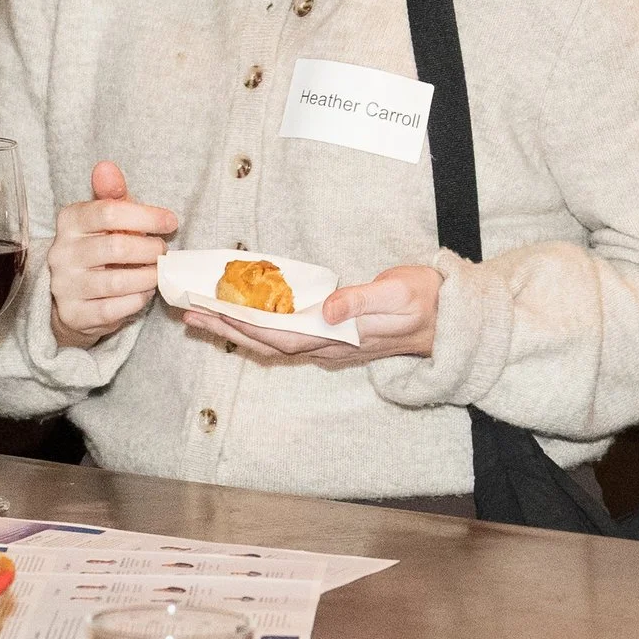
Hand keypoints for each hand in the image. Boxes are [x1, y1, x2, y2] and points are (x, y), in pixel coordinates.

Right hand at [48, 161, 179, 349]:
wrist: (74, 296)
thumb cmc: (99, 248)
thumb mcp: (104, 218)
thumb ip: (111, 194)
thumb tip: (106, 166)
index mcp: (69, 221)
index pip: (109, 212)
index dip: (146, 216)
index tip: (170, 222)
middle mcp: (61, 252)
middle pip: (116, 247)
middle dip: (149, 249)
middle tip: (161, 251)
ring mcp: (64, 285)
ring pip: (116, 281)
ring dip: (147, 277)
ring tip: (156, 272)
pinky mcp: (73, 313)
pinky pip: (114, 309)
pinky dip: (137, 300)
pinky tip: (143, 292)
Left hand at [183, 264, 441, 367]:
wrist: (449, 319)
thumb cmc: (424, 299)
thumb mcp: (398, 291)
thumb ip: (361, 300)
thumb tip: (325, 309)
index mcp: (340, 336)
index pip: (280, 335)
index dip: (243, 325)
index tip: (213, 312)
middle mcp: (329, 347)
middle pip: (266, 344)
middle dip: (226, 330)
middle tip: (189, 314)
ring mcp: (329, 345)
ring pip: (271, 343)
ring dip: (235, 331)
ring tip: (203, 317)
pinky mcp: (331, 337)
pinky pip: (283, 337)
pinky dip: (255, 329)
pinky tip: (239, 318)